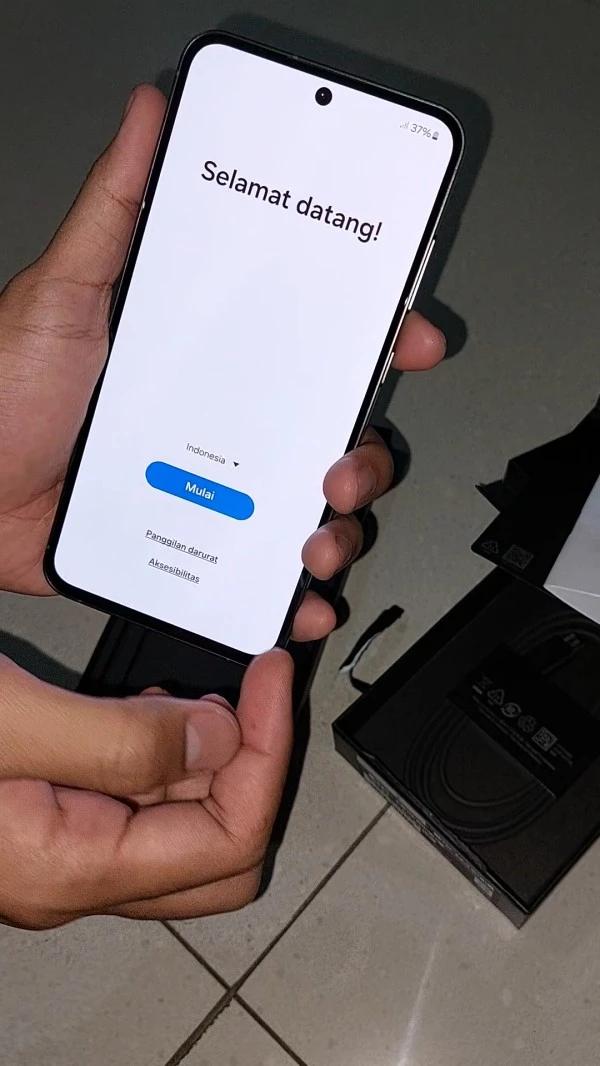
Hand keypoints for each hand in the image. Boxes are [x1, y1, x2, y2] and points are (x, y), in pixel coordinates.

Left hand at [0, 85, 444, 634]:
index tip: (408, 339)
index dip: (373, 337)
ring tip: (317, 537)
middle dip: (366, 453)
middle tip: (344, 465)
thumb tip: (151, 116)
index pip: (311, 341)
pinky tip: (300, 600)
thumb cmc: (3, 397)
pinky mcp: (197, 547)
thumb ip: (115, 210)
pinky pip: (265, 573)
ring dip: (342, 527)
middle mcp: (224, 423)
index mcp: (209, 357)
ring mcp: (216, 490)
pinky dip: (298, 595)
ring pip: (313, 507)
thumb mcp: (65, 293)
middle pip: (332, 432)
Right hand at [0, 649, 291, 927]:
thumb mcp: (12, 722)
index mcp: (75, 869)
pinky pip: (135, 799)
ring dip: (207, 752)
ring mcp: (62, 854)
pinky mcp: (48, 821)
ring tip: (195, 689)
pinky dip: (162, 749)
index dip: (266, 753)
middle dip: (249, 762)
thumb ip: (118, 739)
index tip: (269, 681)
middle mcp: (74, 876)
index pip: (228, 841)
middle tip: (250, 690)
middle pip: (219, 851)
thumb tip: (218, 740)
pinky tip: (146, 705)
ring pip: (179, 821)